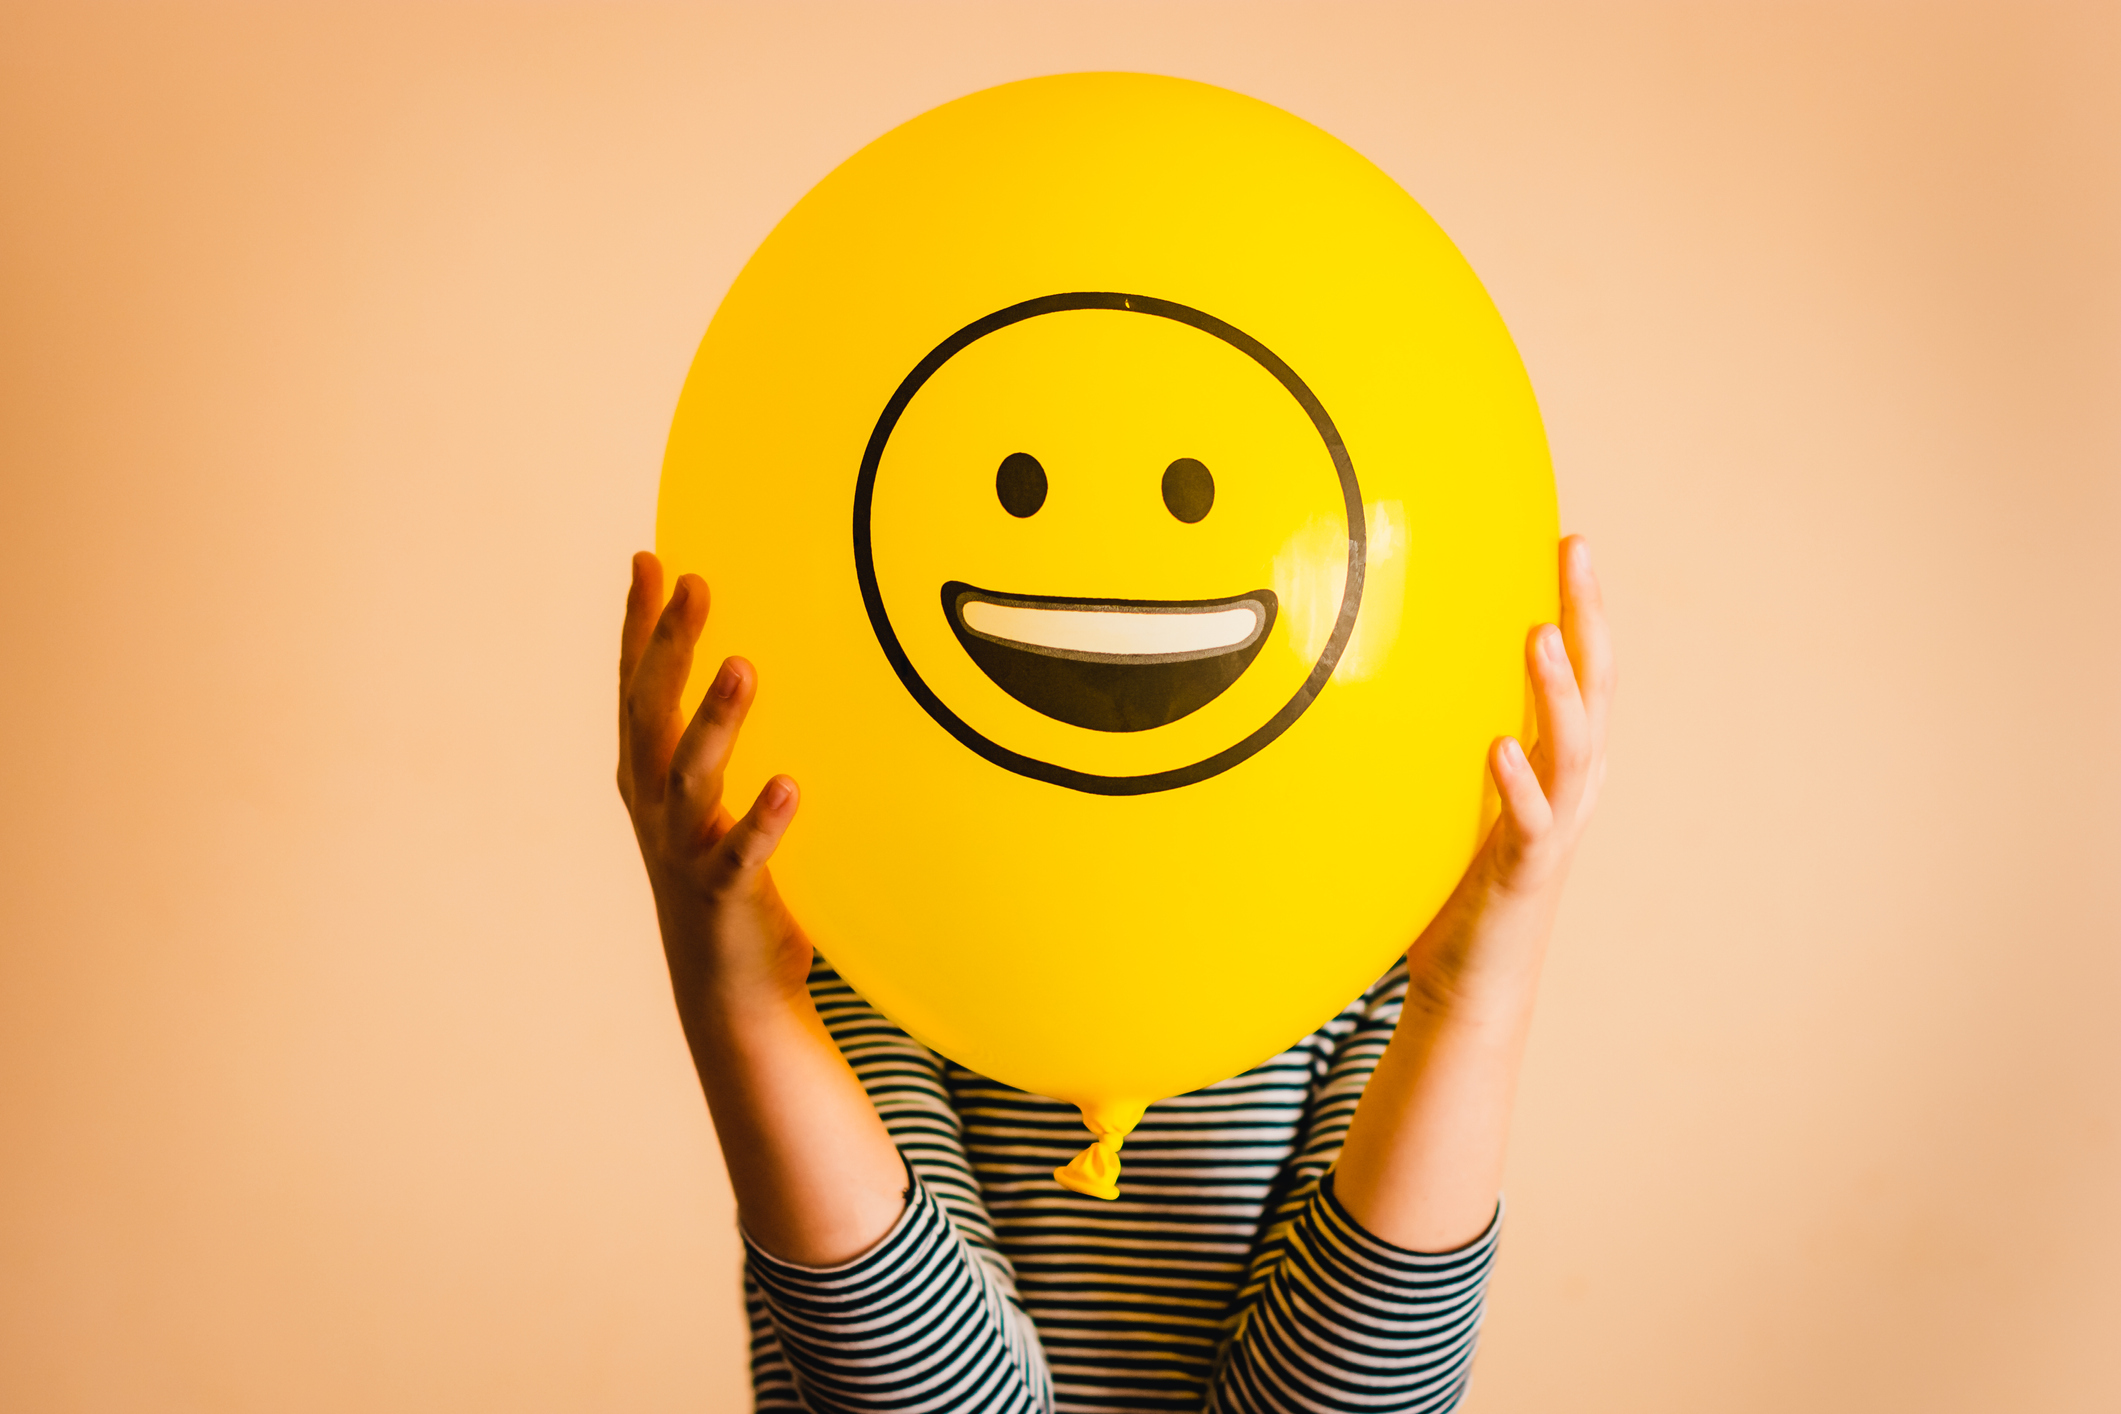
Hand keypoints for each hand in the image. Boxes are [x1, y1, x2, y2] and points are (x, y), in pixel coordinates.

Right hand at [618, 552, 809, 1016]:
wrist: (728, 995)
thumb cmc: (728, 881)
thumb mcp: (712, 803)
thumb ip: (717, 741)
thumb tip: (750, 660)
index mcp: (647, 779)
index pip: (635, 687)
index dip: (638, 625)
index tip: (649, 560)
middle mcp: (654, 808)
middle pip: (651, 713)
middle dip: (667, 646)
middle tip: (693, 584)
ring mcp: (685, 851)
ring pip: (691, 775)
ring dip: (715, 720)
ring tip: (743, 665)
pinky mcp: (725, 895)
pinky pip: (742, 853)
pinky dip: (762, 819)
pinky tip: (789, 784)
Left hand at [1334, 534, 1614, 1249]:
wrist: (1465, 989)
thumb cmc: (1451, 886)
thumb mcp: (1447, 798)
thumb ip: (1431, 740)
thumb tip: (1369, 668)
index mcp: (1553, 764)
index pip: (1578, 668)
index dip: (1580, 603)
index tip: (1564, 536)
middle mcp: (1567, 789)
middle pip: (1594, 686)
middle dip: (1589, 615)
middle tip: (1575, 546)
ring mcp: (1551, 831)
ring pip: (1574, 747)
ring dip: (1557, 689)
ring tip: (1538, 632)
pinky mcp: (1522, 876)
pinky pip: (1529, 824)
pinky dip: (1516, 785)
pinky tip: (1496, 745)